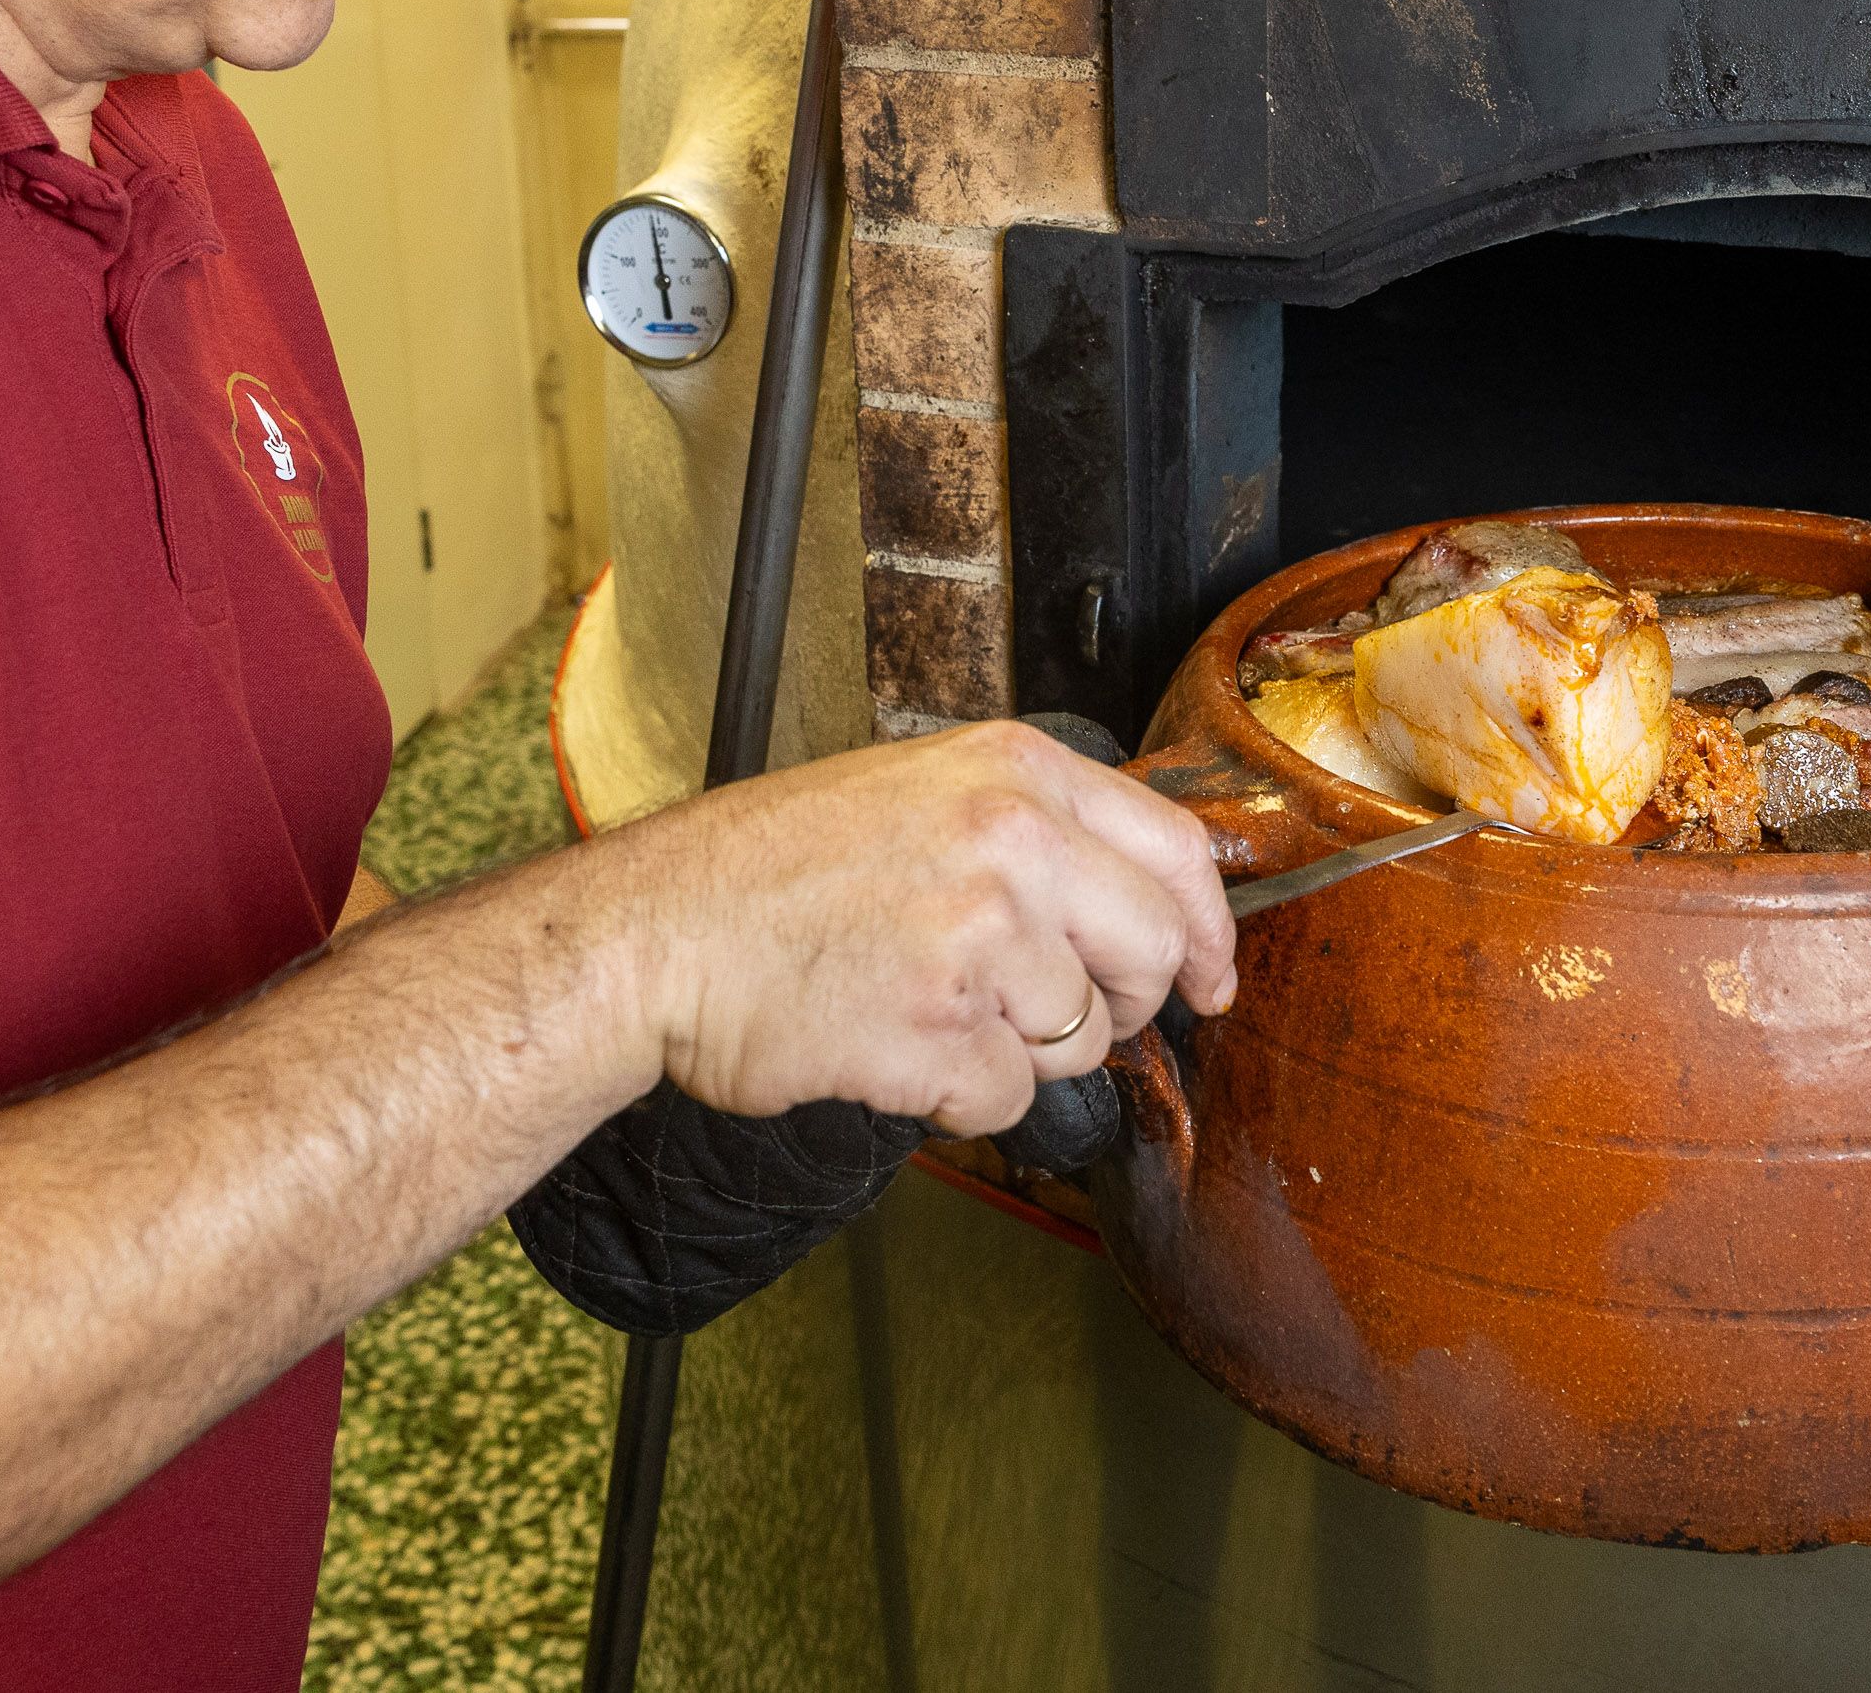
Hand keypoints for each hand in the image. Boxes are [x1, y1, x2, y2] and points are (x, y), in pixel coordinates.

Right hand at [620, 721, 1237, 1138]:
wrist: (657, 930)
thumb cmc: (770, 869)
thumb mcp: (919, 789)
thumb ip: (1033, 827)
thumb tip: (1140, 901)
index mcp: (1016, 773)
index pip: (1175, 854)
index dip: (1209, 930)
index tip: (1212, 977)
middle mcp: (1012, 843)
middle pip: (1150, 956)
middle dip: (1119, 1003)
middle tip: (1053, 1010)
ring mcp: (978, 936)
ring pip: (1078, 1038)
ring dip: (1016, 1047)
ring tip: (924, 1005)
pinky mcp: (938, 1028)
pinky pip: (1007, 1096)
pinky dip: (958, 1094)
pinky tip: (893, 1043)